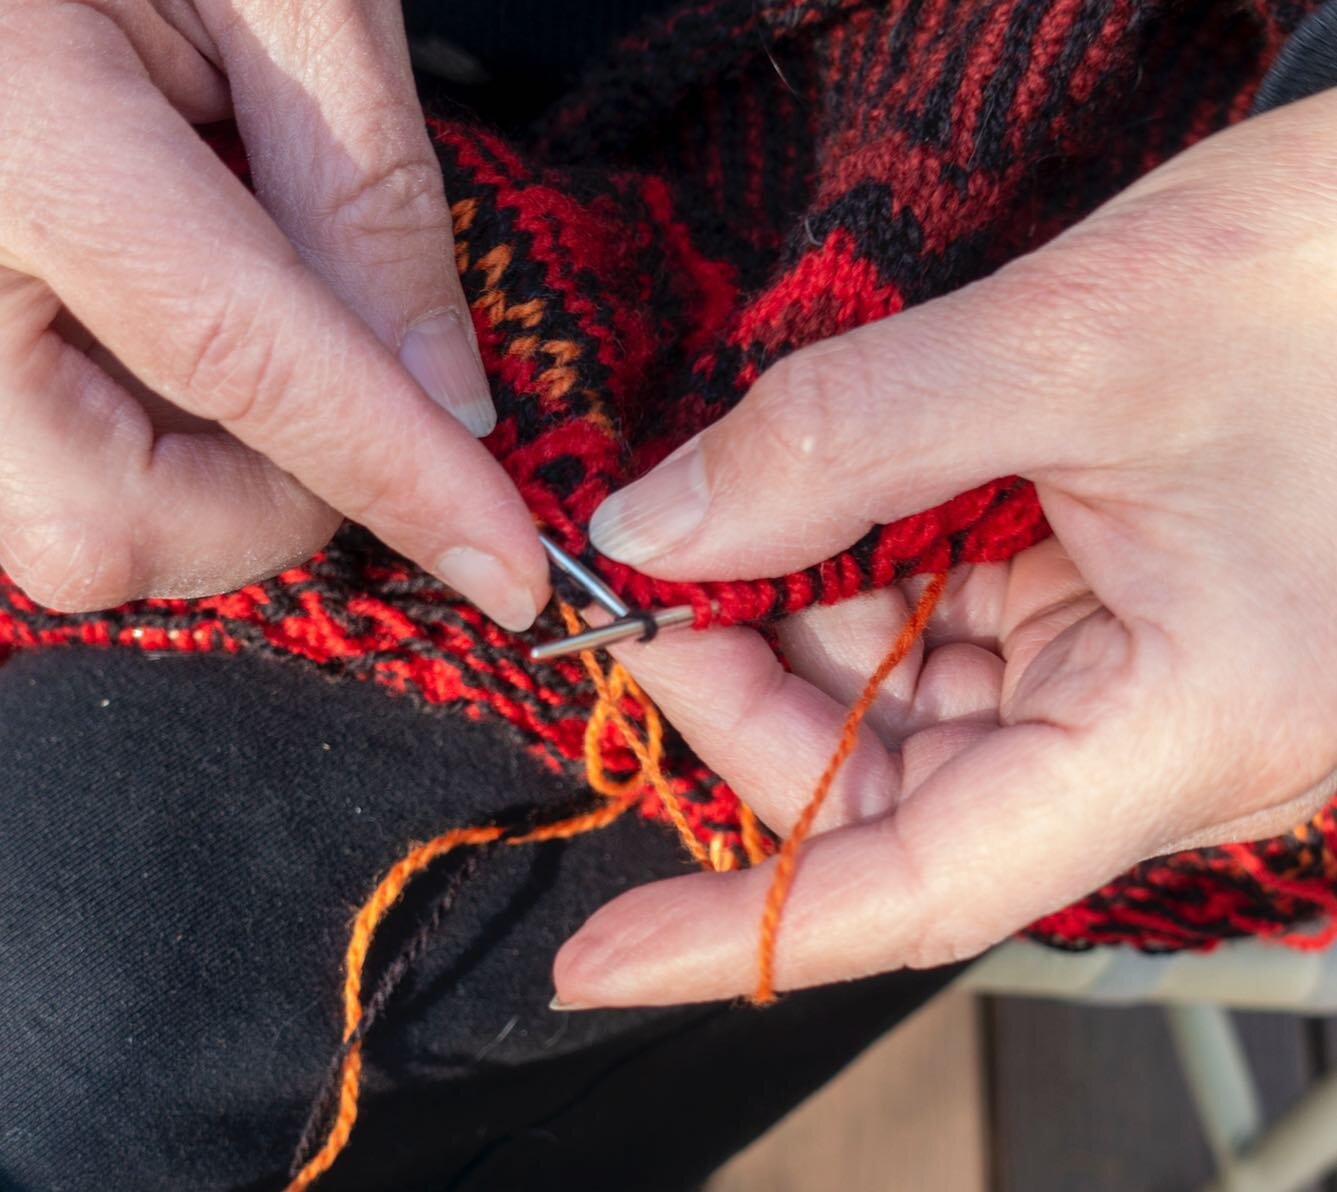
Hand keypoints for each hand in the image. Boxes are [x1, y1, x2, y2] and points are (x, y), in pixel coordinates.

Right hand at [0, 1, 546, 628]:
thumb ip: (363, 193)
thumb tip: (449, 400)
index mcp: (10, 128)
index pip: (244, 359)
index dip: (398, 478)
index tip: (508, 568)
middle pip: (112, 523)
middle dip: (273, 502)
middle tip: (341, 392)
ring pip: (73, 527)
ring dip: (208, 476)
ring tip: (234, 321)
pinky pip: (49, 475)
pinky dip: (149, 444)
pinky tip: (162, 331)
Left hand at [553, 88, 1336, 1005]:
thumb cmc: (1336, 278)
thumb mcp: (1073, 344)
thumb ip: (842, 441)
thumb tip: (657, 530)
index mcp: (1186, 728)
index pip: (923, 889)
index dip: (744, 931)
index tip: (605, 961)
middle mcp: (1158, 737)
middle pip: (892, 795)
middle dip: (748, 705)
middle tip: (651, 600)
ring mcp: (1134, 679)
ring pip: (909, 716)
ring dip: (797, 634)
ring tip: (730, 532)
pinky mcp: (1112, 615)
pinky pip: (951, 639)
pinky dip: (861, 583)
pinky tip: (822, 510)